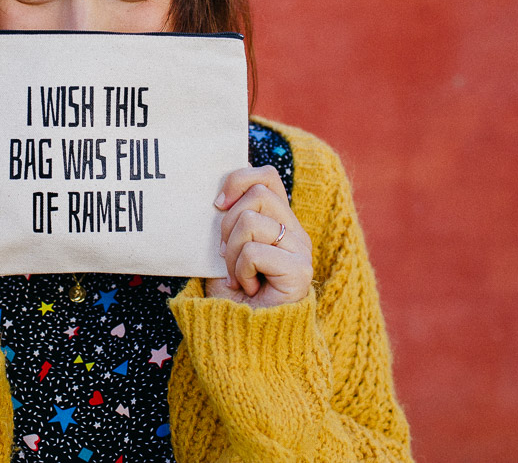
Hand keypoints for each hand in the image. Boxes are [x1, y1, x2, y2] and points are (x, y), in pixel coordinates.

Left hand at [206, 166, 312, 307]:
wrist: (245, 339)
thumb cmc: (233, 297)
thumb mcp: (225, 251)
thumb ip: (229, 222)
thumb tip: (218, 196)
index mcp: (279, 222)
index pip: (267, 177)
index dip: (238, 181)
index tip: (217, 205)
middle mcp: (294, 232)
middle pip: (257, 194)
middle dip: (228, 224)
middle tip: (226, 256)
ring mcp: (300, 250)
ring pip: (251, 221)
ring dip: (232, 253)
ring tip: (238, 277)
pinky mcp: (299, 271)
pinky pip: (254, 252)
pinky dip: (241, 271)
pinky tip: (248, 289)